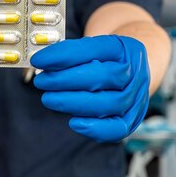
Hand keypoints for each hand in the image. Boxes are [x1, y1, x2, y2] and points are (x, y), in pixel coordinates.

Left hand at [31, 35, 149, 141]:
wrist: (133, 70)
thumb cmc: (106, 60)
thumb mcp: (94, 47)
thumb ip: (72, 54)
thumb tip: (42, 63)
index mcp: (123, 48)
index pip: (94, 49)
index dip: (64, 55)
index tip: (39, 60)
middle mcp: (134, 71)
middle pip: (103, 77)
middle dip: (66, 80)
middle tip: (42, 81)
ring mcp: (136, 96)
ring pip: (110, 103)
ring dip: (74, 103)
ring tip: (49, 99)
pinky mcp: (132, 119)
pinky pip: (117, 129)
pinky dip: (95, 128)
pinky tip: (73, 122)